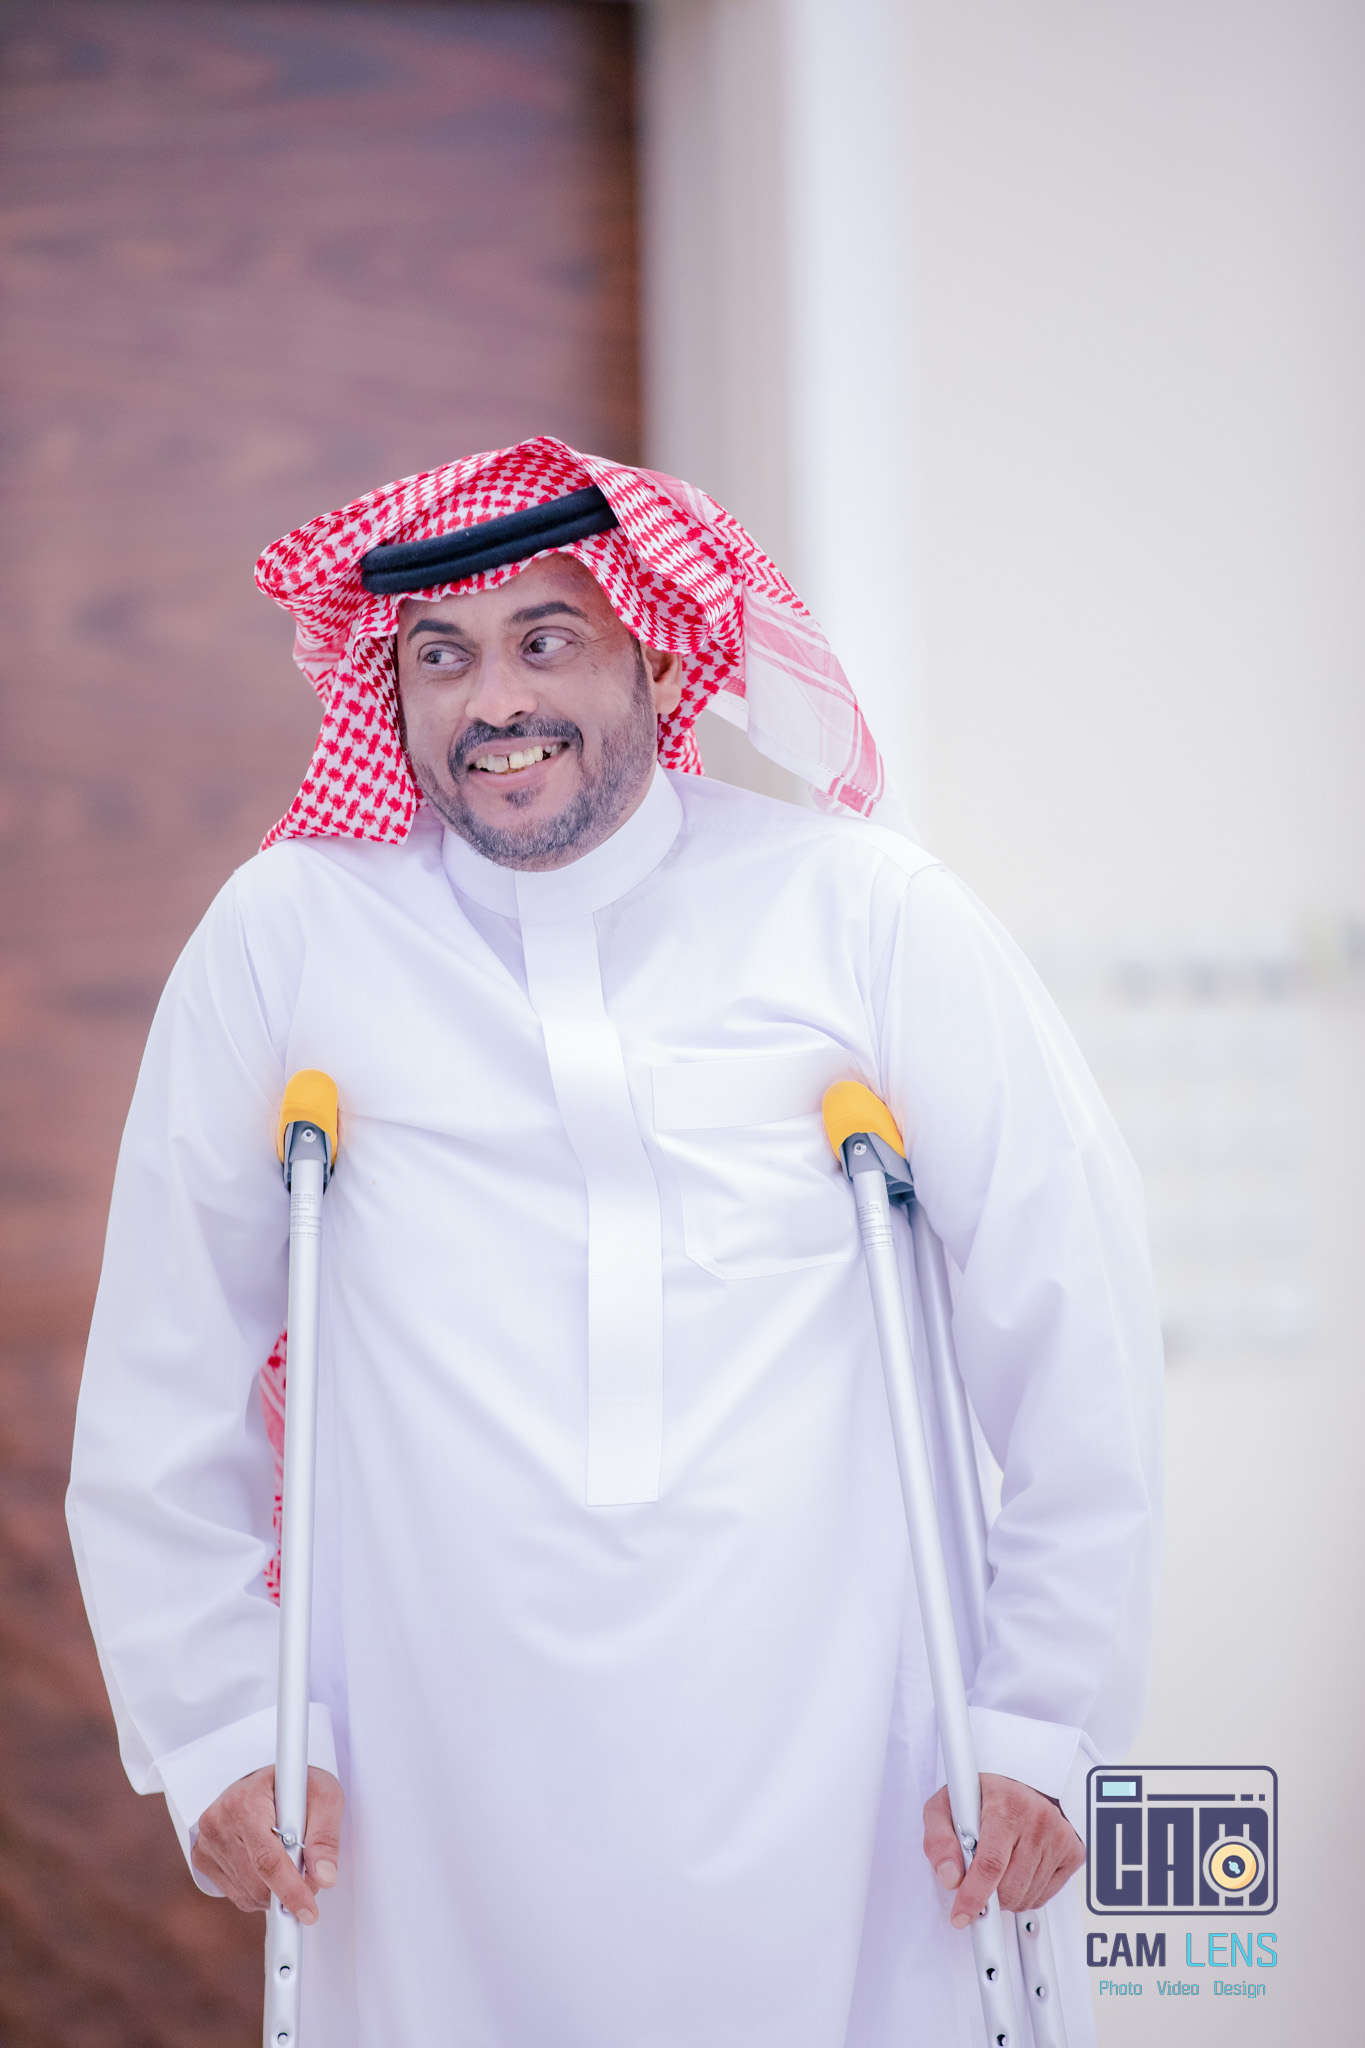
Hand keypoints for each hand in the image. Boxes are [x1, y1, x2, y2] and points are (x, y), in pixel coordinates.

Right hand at [192, 1765, 343, 1921]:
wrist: (268, 1782)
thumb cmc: (295, 1786)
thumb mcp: (324, 1796)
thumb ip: (326, 1836)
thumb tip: (324, 1876)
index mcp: (245, 1802)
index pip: (268, 1859)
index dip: (291, 1890)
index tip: (309, 1912)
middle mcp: (219, 1822)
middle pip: (257, 1882)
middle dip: (289, 1891)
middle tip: (311, 1878)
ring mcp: (207, 1842)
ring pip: (248, 1893)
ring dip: (276, 1892)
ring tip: (290, 1862)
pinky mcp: (203, 1859)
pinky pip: (237, 1895)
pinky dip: (260, 1891)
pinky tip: (268, 1868)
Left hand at [923, 1772, 1083, 1929]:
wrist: (1016, 1783)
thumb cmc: (980, 1795)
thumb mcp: (945, 1807)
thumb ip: (939, 1840)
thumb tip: (950, 1877)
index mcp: (1007, 1804)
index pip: (991, 1863)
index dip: (974, 1896)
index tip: (961, 1915)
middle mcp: (1038, 1818)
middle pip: (1010, 1887)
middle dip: (987, 1898)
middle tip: (974, 1885)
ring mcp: (1059, 1836)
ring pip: (1027, 1896)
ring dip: (1005, 1897)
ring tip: (995, 1871)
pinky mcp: (1073, 1852)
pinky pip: (1044, 1895)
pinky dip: (1024, 1895)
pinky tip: (1015, 1872)